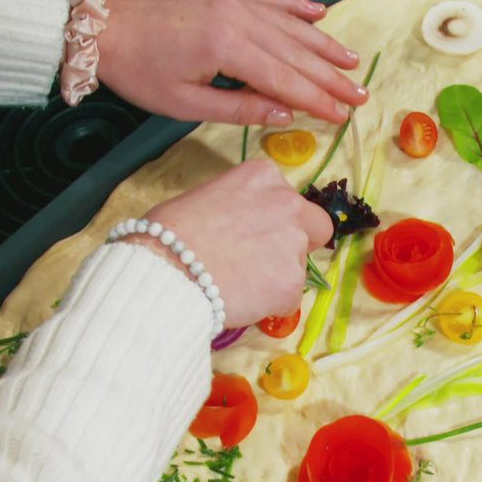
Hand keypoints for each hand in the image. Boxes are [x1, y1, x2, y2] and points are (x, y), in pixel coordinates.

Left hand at [98, 0, 367, 125]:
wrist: (98, 24)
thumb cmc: (135, 69)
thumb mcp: (183, 103)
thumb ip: (239, 109)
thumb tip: (286, 116)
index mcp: (225, 47)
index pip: (285, 80)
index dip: (317, 100)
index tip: (342, 116)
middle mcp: (236, 16)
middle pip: (296, 52)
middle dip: (330, 77)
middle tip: (359, 96)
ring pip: (290, 24)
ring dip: (323, 44)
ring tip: (351, 62)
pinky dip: (297, 7)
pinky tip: (320, 15)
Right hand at [122, 161, 332, 326]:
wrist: (165, 270)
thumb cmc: (170, 233)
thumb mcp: (206, 198)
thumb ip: (239, 206)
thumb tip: (243, 228)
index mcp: (264, 176)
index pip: (289, 199)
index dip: (275, 220)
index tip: (255, 234)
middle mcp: (288, 204)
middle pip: (316, 227)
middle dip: (301, 243)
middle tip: (268, 260)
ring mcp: (293, 244)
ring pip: (299, 266)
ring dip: (277, 276)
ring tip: (239, 285)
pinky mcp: (292, 283)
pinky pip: (289, 299)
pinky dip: (270, 304)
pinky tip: (241, 301)